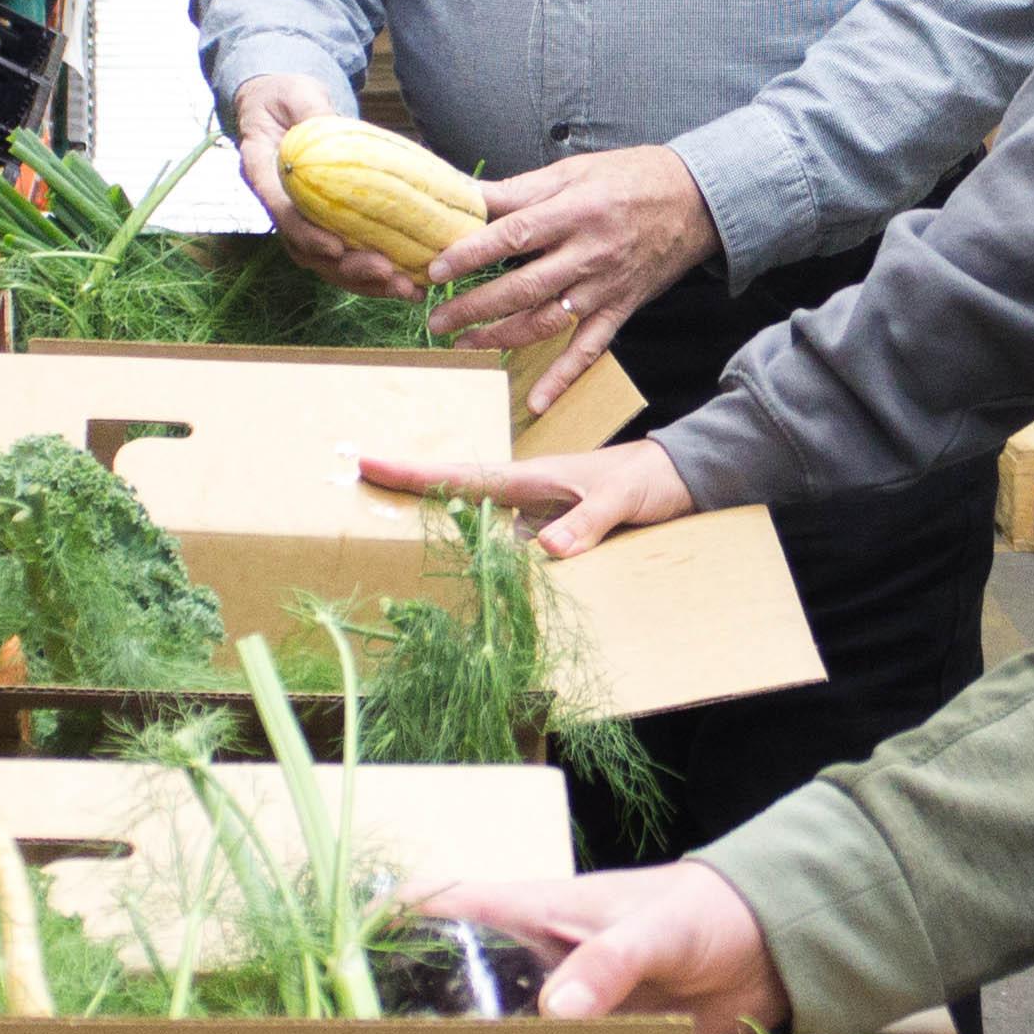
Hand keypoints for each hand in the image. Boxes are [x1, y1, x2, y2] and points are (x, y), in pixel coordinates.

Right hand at [229, 71, 420, 298]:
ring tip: (407, 289)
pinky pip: (344, 257)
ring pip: (325, 263)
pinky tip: (409, 283)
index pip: (279, 209)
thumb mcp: (298, 93)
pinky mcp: (322, 226)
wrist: (281, 107)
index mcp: (261, 170)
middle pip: (305, 250)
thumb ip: (312, 111)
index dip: (305, 233)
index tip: (335, 248)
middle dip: (347, 267)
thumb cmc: (287, 96)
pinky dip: (374, 275)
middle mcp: (277, 204)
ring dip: (366, 281)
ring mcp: (299, 220)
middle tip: (387, 273)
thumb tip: (330, 123)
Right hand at [357, 438, 698, 556]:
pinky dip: (478, 556)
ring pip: (474, 526)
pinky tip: (458, 572)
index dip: (414, 471)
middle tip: (354, 490)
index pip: (462, 475)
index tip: (367, 461)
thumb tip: (546, 549)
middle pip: (453, 498)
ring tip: (386, 530)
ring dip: (437, 527)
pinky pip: (502, 550)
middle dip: (406, 493)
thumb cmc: (648, 481)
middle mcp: (524, 498)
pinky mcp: (547, 539)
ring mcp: (533, 518)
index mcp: (532, 479)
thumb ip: (587, 522)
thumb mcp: (622, 500)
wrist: (679, 481)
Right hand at [419, 859, 791, 1033]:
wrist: (772, 952)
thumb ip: (609, 964)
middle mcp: (528, 961)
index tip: (342, 972)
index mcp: (527, 910)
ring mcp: (556, 1009)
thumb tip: (554, 1014)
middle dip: (419, 1025)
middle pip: (452, 991)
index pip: (439, 911)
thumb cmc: (706, 913)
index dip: (386, 932)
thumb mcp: (655, 928)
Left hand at [426, 145, 719, 414]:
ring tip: (463, 344)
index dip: (472, 254)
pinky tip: (536, 401)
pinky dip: (563, 377)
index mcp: (574, 212)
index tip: (437, 269)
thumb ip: (520, 189)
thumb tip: (466, 193)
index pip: (514, 235)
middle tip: (437, 319)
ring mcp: (605, 287)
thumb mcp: (574, 171)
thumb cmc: (630, 178)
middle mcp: (588, 254)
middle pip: (523, 286)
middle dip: (475, 306)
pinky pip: (589, 349)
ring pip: (547, 321)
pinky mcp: (620, 309)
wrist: (697, 201)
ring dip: (501, 338)